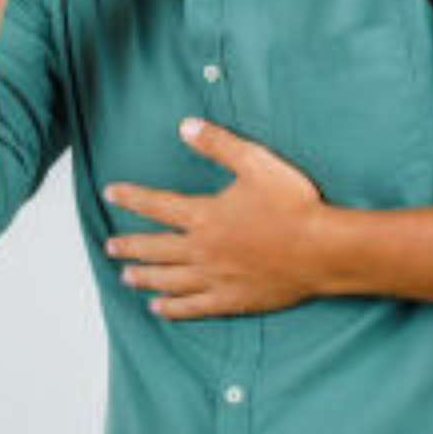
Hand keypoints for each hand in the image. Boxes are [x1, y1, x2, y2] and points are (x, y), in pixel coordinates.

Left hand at [104, 117, 328, 318]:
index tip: (111, 193)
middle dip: (129, 246)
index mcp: (205, 216)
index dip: (131, 198)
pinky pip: (194, 307)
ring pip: (169, 280)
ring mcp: (216, 278)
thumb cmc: (293, 204)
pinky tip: (159, 309)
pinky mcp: (233, 300)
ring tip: (126, 277)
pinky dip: (173, 308)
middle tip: (109, 246)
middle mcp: (203, 250)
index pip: (157, 205)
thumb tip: (185, 125)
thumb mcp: (256, 163)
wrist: (323, 250)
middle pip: (155, 248)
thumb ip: (219, 144)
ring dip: (144, 278)